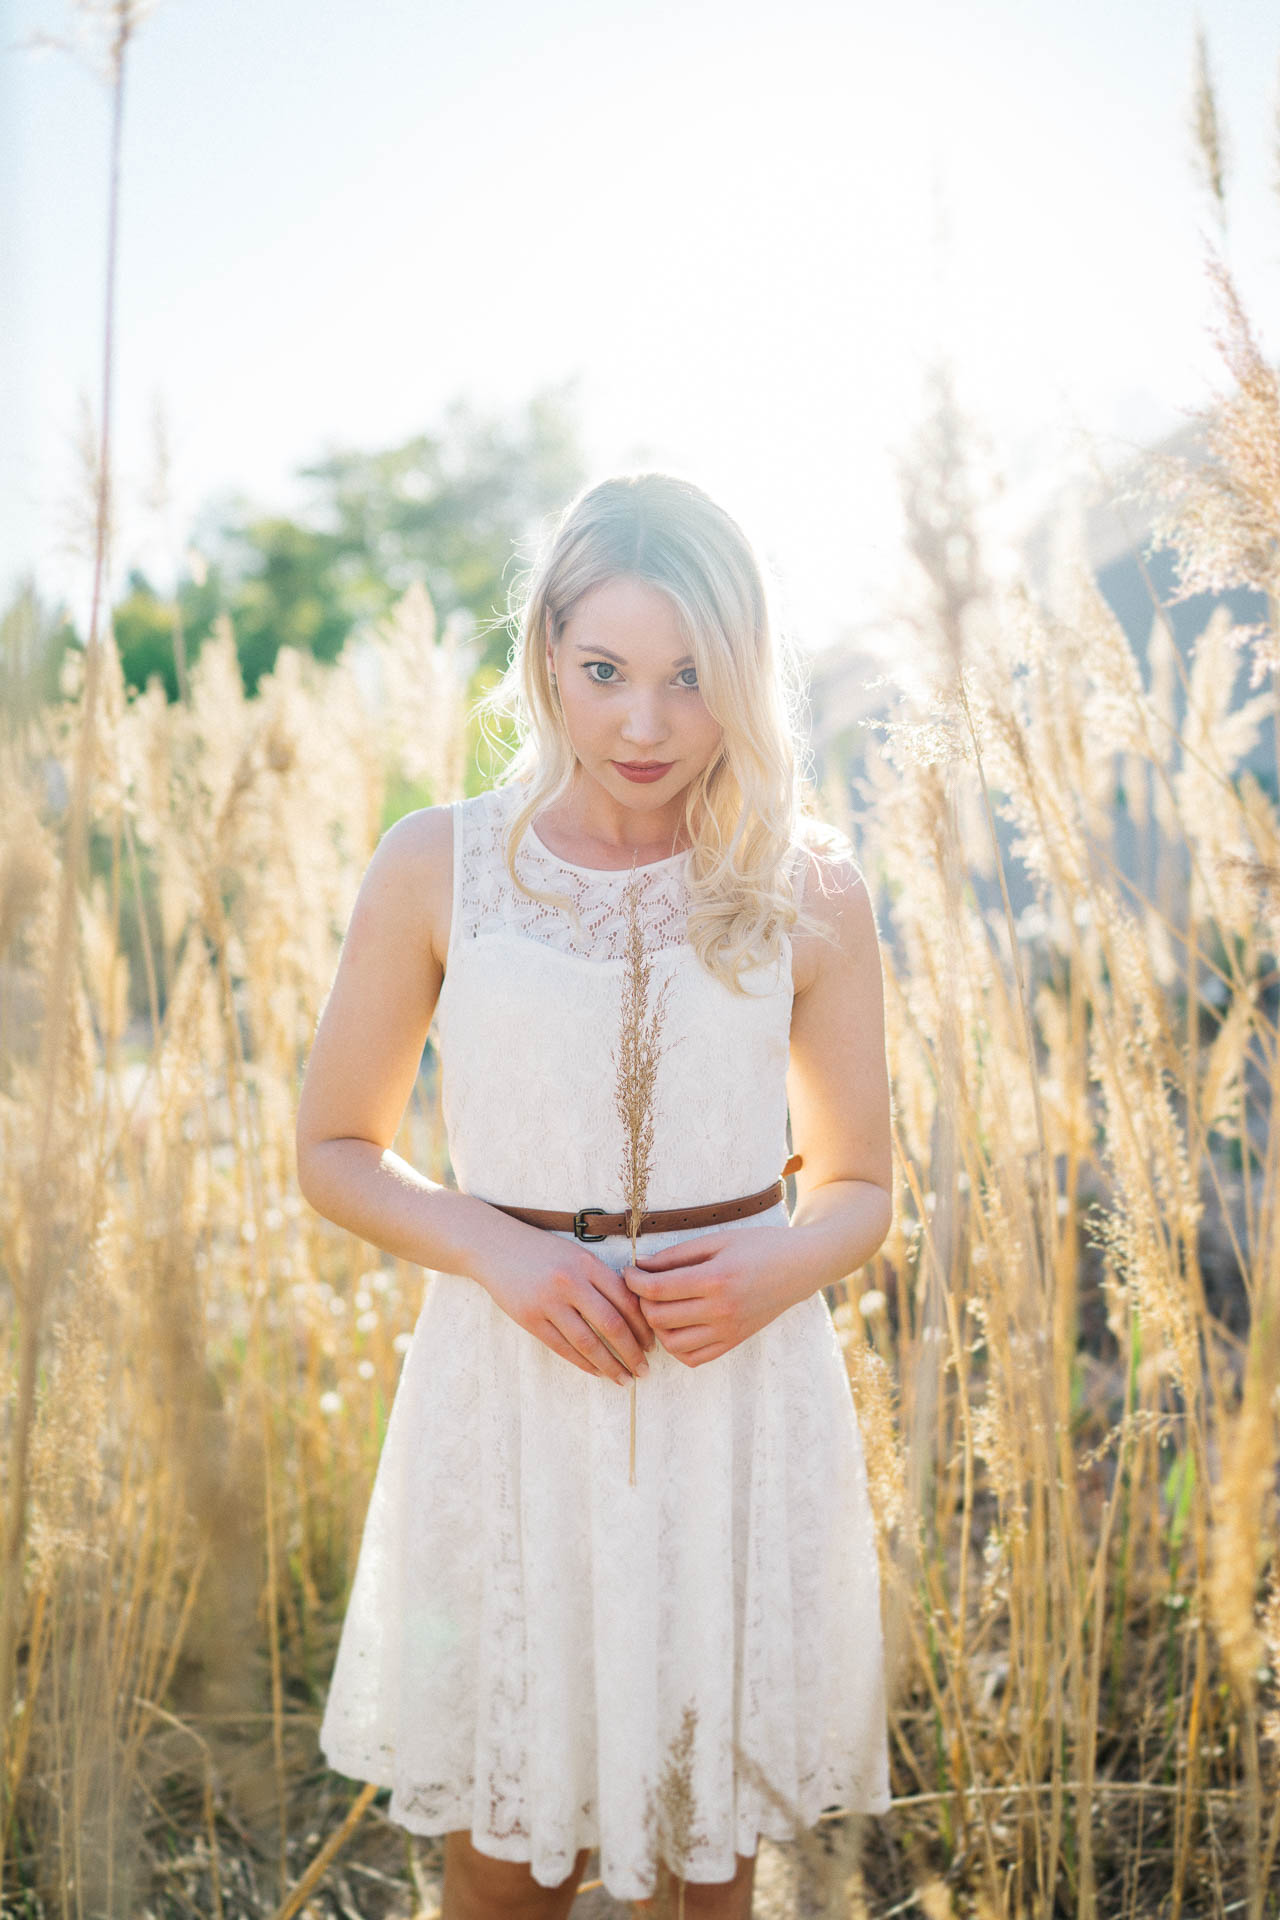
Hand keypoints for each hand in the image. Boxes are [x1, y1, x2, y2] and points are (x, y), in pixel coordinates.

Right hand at [476, 1228, 656, 1384]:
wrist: (495, 1246)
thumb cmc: (542, 1251)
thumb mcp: (576, 1255)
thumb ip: (601, 1278)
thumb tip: (635, 1313)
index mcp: (588, 1263)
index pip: (626, 1300)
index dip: (643, 1326)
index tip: (653, 1344)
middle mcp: (570, 1281)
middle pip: (612, 1325)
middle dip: (633, 1352)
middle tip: (645, 1370)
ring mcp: (548, 1301)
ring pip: (588, 1342)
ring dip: (610, 1365)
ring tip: (624, 1379)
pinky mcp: (530, 1318)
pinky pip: (563, 1348)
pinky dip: (584, 1363)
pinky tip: (597, 1372)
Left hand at [621, 1224, 809, 1367]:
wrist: (800, 1267)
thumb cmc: (758, 1246)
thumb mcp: (717, 1240)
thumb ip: (676, 1255)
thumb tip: (640, 1266)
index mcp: (715, 1279)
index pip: (657, 1289)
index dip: (634, 1281)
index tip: (628, 1271)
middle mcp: (721, 1310)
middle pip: (659, 1317)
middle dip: (641, 1301)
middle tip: (643, 1287)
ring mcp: (728, 1331)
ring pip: (671, 1343)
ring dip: (657, 1326)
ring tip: (659, 1306)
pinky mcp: (734, 1342)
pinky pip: (693, 1358)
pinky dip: (676, 1346)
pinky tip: (676, 1325)